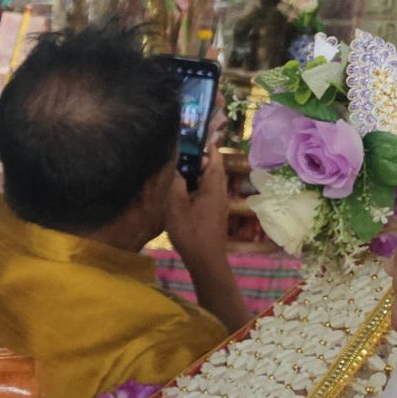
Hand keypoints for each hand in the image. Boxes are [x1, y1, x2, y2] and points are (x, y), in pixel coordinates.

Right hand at [162, 112, 229, 267]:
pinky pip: (207, 193)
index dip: (208, 147)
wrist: (206, 260)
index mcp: (213, 187)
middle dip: (199, 161)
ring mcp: (218, 205)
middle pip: (212, 170)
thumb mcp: (177, 206)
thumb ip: (177, 184)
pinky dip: (196, 187)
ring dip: (196, 175)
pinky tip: (182, 192)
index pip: (215, 160)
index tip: (196, 137)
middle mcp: (219, 193)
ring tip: (178, 171)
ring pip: (209, 183)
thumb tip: (176, 168)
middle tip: (180, 155)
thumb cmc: (191, 232)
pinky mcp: (214, 214)